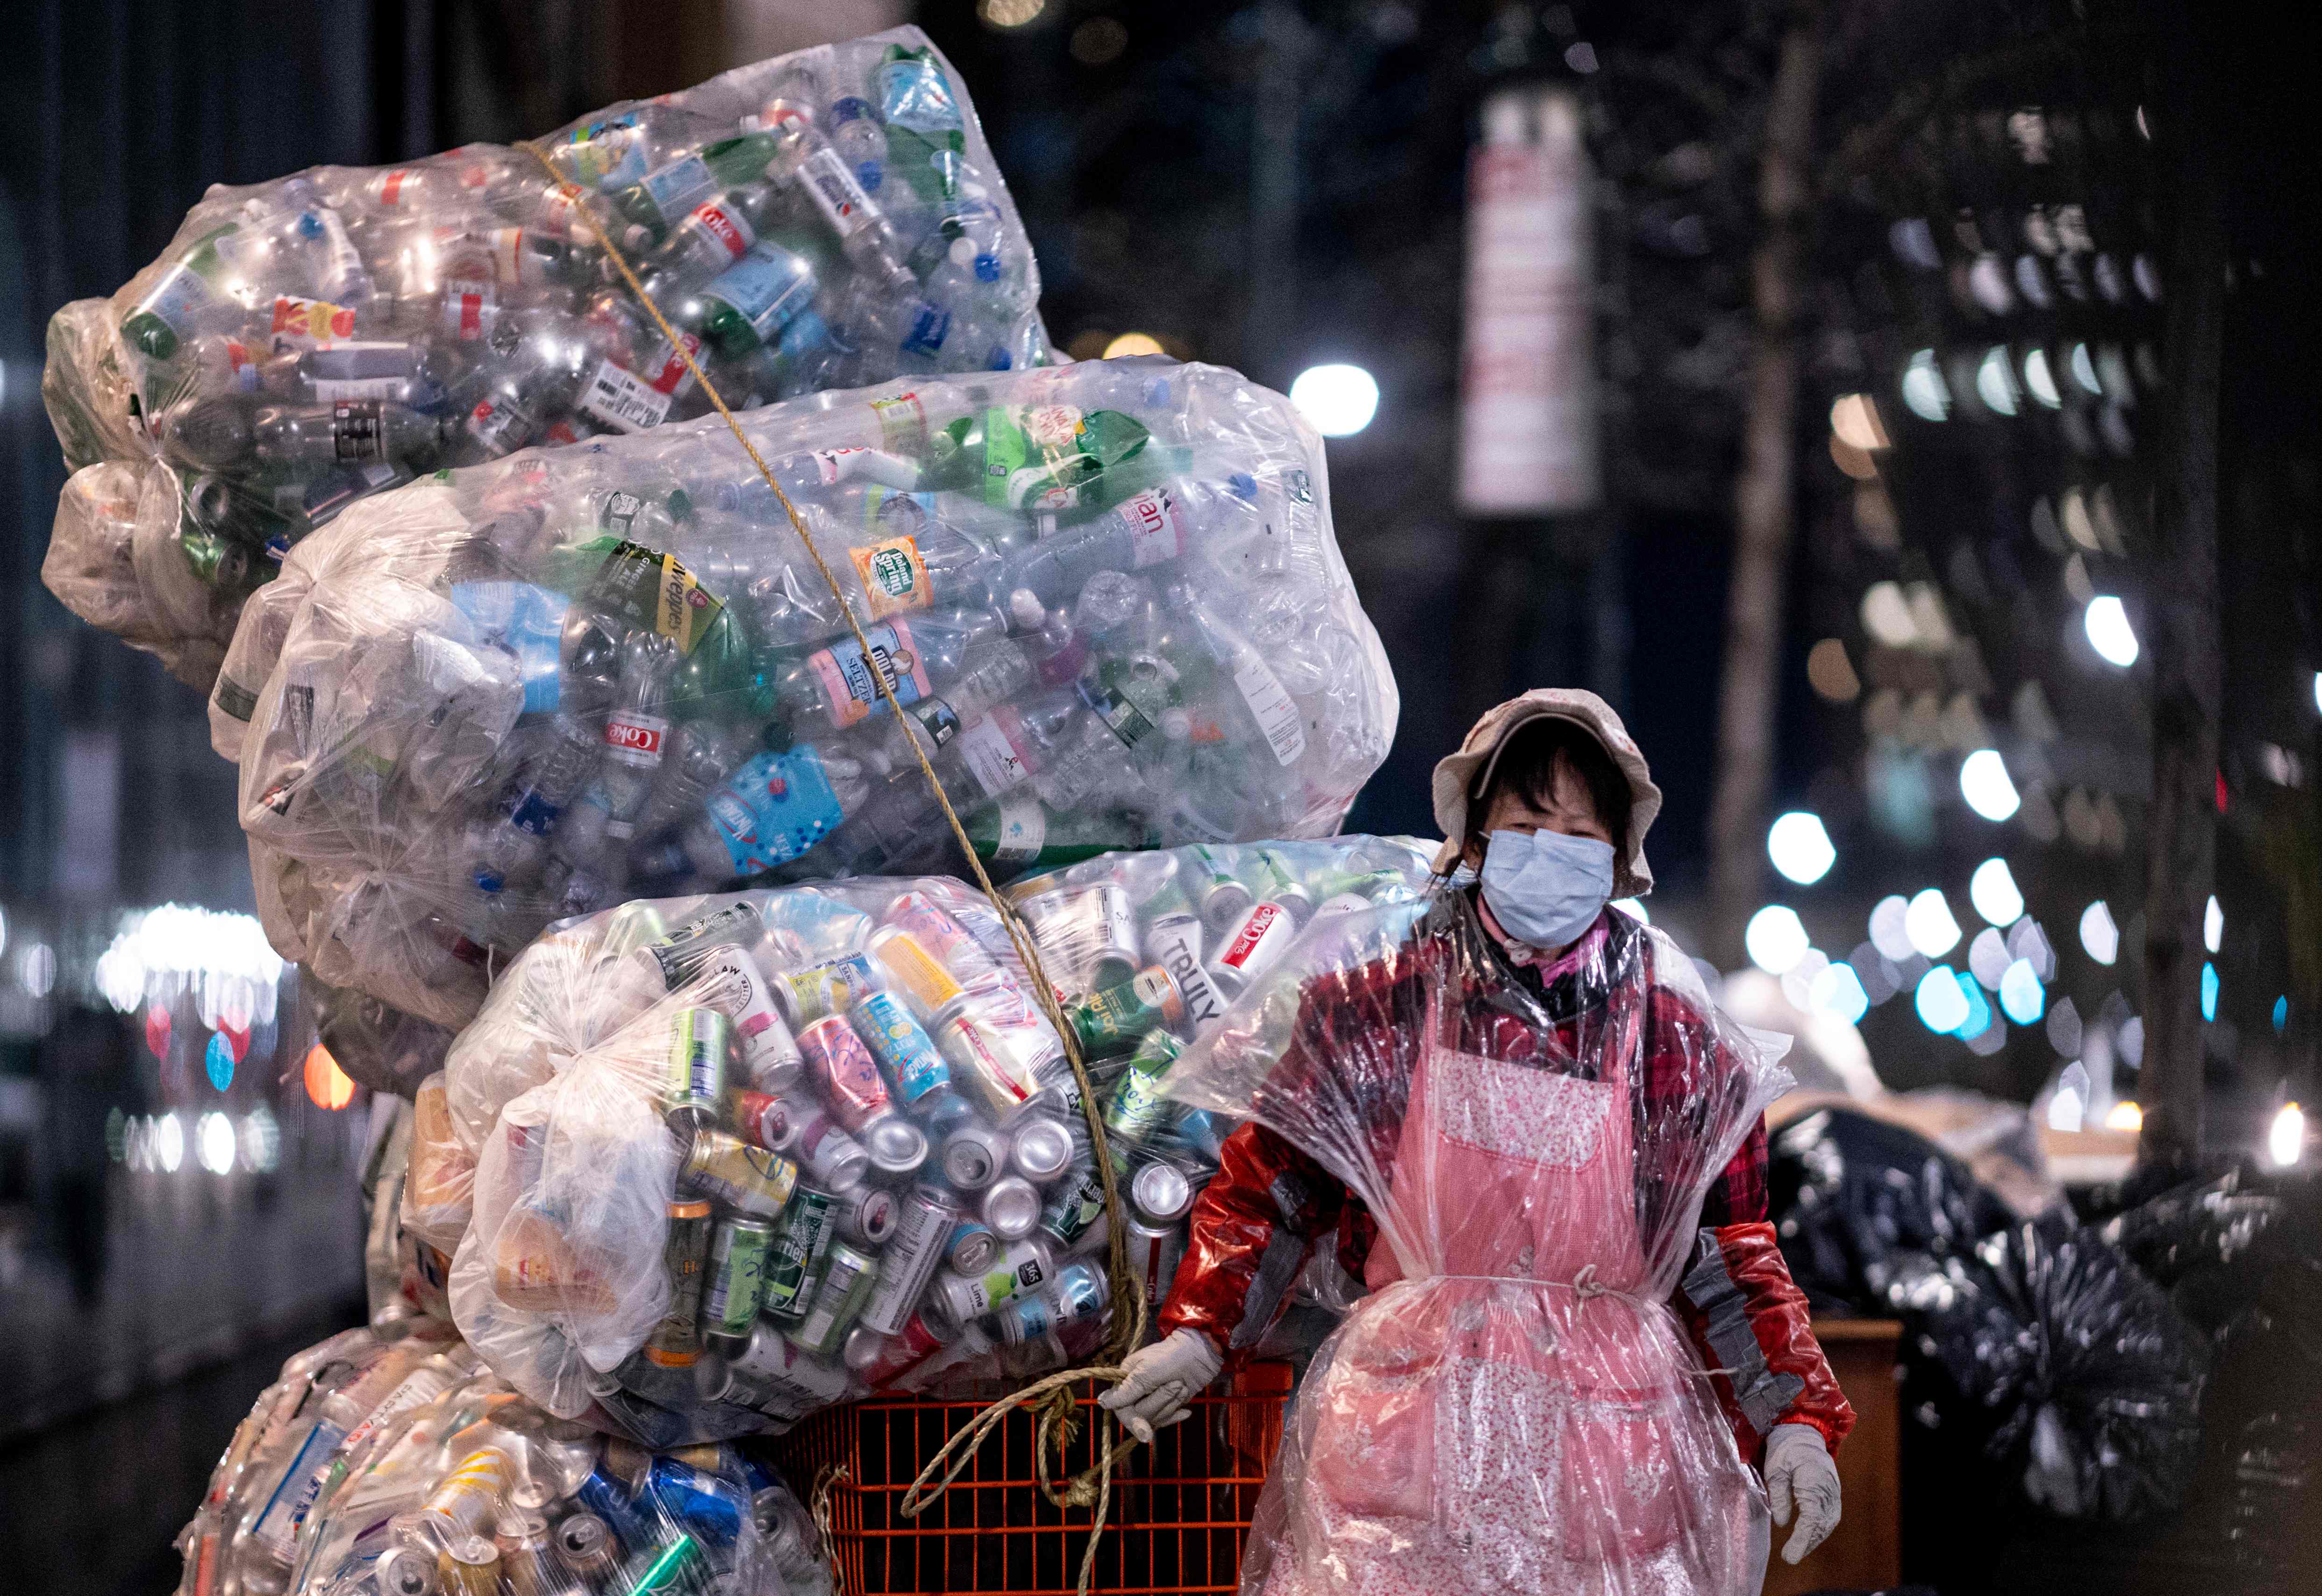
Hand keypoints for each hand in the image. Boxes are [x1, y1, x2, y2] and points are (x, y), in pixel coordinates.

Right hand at [1097, 1329, 1222, 1443]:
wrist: (1199, 1354)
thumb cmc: (1171, 1357)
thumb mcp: (1146, 1371)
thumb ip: (1126, 1389)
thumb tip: (1102, 1402)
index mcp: (1125, 1379)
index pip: (1122, 1408)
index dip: (1133, 1420)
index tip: (1145, 1431)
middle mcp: (1135, 1392)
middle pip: (1140, 1415)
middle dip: (1160, 1401)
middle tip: (1177, 1384)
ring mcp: (1151, 1400)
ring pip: (1155, 1418)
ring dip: (1171, 1402)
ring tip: (1181, 1385)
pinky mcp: (1165, 1406)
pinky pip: (1166, 1420)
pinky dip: (1176, 1413)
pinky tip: (1185, 1409)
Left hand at [1765, 1423, 1840, 1564]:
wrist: (1804, 1433)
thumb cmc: (1786, 1449)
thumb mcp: (1775, 1469)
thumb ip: (1779, 1495)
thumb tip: (1782, 1522)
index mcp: (1813, 1481)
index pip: (1811, 1517)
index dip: (1801, 1539)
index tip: (1790, 1555)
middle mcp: (1828, 1489)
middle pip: (1822, 1524)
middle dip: (1807, 1542)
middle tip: (1790, 1556)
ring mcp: (1834, 1491)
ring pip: (1828, 1522)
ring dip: (1814, 1538)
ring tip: (1797, 1551)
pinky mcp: (1833, 1493)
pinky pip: (1830, 1516)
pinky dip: (1820, 1529)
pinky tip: (1808, 1537)